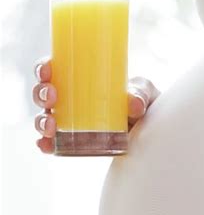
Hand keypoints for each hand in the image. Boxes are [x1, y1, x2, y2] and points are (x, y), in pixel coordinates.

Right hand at [32, 56, 160, 153]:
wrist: (152, 129)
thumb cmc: (142, 102)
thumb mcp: (144, 92)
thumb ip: (141, 94)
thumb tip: (134, 105)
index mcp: (80, 79)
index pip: (54, 69)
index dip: (43, 68)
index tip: (47, 72)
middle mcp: (70, 99)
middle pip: (43, 93)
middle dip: (41, 94)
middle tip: (52, 98)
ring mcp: (70, 121)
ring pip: (44, 117)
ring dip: (41, 121)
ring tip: (50, 127)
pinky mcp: (74, 142)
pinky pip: (53, 143)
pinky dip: (46, 144)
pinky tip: (47, 146)